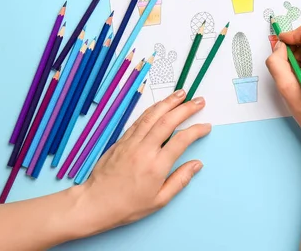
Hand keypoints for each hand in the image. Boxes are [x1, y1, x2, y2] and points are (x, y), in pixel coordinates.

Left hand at [76, 90, 210, 233]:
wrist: (95, 204)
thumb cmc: (128, 206)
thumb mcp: (159, 200)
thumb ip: (180, 180)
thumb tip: (197, 164)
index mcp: (156, 166)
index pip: (181, 141)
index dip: (196, 130)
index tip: (206, 126)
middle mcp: (144, 150)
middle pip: (168, 122)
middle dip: (186, 108)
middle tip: (199, 101)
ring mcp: (131, 143)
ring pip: (152, 116)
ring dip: (168, 103)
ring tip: (181, 94)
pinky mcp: (121, 141)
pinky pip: (139, 120)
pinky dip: (152, 110)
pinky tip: (160, 105)